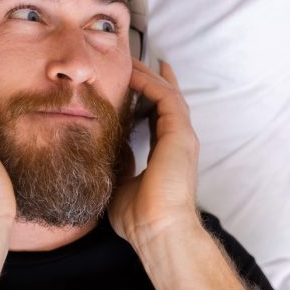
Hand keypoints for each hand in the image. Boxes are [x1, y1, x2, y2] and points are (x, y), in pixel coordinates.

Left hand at [108, 58, 199, 246]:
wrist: (158, 231)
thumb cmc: (140, 217)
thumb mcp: (122, 183)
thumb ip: (120, 162)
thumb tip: (108, 147)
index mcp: (166, 152)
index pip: (158, 115)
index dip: (148, 96)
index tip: (137, 80)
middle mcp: (177, 141)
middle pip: (165, 99)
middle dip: (150, 78)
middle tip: (132, 60)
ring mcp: (182, 136)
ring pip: (167, 94)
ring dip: (149, 76)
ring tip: (132, 59)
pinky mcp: (180, 134)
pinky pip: (166, 98)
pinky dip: (151, 83)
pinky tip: (134, 74)